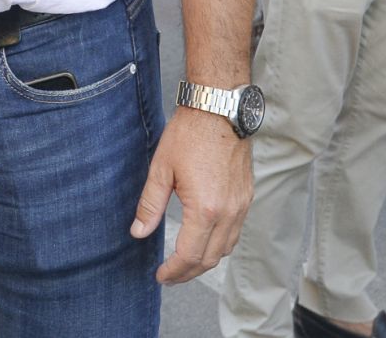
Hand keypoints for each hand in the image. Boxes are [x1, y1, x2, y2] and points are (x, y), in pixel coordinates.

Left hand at [131, 101, 252, 283]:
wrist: (219, 109)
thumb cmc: (189, 135)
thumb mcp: (161, 170)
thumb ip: (149, 205)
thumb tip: (138, 233)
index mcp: (206, 209)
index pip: (189, 255)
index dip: (174, 271)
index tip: (160, 276)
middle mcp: (229, 212)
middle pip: (210, 259)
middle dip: (188, 272)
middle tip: (169, 276)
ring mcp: (241, 206)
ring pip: (226, 248)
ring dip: (206, 261)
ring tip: (184, 263)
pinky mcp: (246, 197)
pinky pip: (236, 232)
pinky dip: (220, 245)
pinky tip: (205, 241)